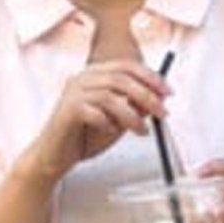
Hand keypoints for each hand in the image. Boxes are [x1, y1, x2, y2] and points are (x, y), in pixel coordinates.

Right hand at [25, 61, 174, 181]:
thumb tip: (155, 102)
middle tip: (162, 112)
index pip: (126, 66)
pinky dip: (107, 122)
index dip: (150, 76)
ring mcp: (73, 92)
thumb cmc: (83, 137)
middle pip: (120, 77)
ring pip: (109, 95)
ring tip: (141, 130)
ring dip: (130, 114)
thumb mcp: (116, 121)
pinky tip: (111, 132)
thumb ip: (132, 109)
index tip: (168, 92)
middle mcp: (83, 78)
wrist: (55, 156)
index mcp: (95, 74)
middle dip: (146, 94)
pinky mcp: (67, 111)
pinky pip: (93, 111)